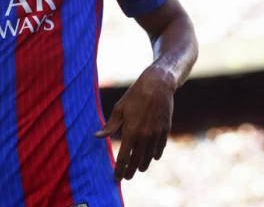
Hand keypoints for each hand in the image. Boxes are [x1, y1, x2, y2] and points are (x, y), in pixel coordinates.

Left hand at [94, 66, 174, 180]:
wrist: (157, 85)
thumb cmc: (134, 96)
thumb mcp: (119, 109)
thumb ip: (109, 126)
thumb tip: (97, 137)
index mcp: (131, 131)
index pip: (124, 157)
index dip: (120, 169)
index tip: (116, 178)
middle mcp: (145, 136)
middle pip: (137, 160)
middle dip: (131, 170)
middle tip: (127, 177)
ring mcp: (156, 134)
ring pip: (149, 156)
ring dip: (143, 164)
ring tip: (139, 169)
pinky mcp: (165, 130)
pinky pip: (160, 147)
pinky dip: (156, 154)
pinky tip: (152, 157)